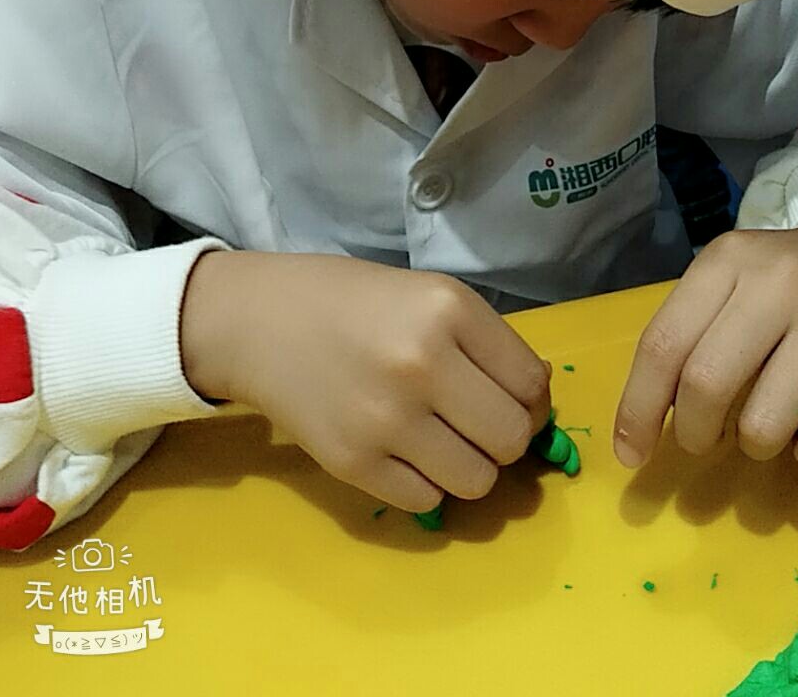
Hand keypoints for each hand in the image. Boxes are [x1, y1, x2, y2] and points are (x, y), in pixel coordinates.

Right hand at [180, 250, 551, 511]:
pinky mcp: (353, 464)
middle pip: (512, 439)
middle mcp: (423, 365)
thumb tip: (536, 398)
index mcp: (448, 311)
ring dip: (470, 466)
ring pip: (477, 481)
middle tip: (479, 422)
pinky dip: (426, 484)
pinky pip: (428, 502)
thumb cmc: (355, 301)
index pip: (531, 384)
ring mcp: (387, 420)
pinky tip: (403, 450)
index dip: (530, 398)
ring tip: (442, 438)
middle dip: (506, 437)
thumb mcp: (429, 295)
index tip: (510, 395)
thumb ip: (486, 342)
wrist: (261, 321)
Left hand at [612, 205, 797, 472]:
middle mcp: (780, 284)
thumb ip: (686, 337)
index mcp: (729, 260)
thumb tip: (641, 431)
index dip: (638, 408)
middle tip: (703, 438)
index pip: (663, 344)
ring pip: (764, 425)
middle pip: (706, 384)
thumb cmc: (786, 281)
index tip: (631, 453)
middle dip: (693, 432)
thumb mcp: (730, 281)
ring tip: (763, 422)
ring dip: (752, 444)